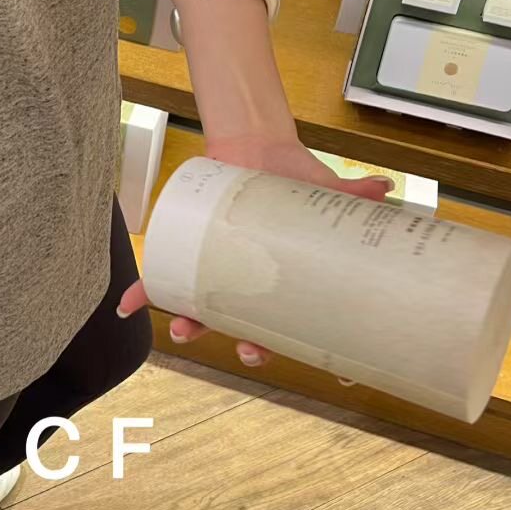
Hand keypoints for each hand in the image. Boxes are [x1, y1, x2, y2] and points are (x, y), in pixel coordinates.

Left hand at [118, 135, 392, 367]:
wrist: (257, 149)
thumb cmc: (292, 182)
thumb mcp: (324, 189)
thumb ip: (352, 193)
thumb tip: (384, 190)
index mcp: (279, 281)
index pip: (282, 326)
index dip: (280, 347)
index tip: (289, 360)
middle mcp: (246, 283)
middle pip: (242, 327)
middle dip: (242, 343)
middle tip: (244, 348)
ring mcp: (215, 267)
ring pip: (200, 309)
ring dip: (190, 324)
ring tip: (183, 329)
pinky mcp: (187, 246)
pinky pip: (160, 278)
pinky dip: (141, 293)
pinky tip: (127, 306)